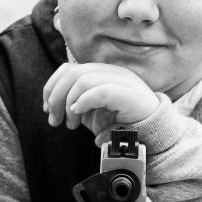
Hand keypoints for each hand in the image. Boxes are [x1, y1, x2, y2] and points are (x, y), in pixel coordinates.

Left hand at [43, 63, 159, 134]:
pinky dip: (84, 101)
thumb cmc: (123, 122)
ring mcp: (122, 80)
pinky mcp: (129, 94)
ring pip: (83, 80)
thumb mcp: (94, 112)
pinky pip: (101, 91)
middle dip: (56, 97)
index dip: (52, 87)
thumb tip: (53, 107)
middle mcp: (111, 72)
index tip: (47, 108)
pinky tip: (79, 113)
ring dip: (69, 103)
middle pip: (73, 73)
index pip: (69, 69)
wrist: (155, 132)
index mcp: (102, 73)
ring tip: (71, 124)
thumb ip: (77, 105)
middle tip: (54, 120)